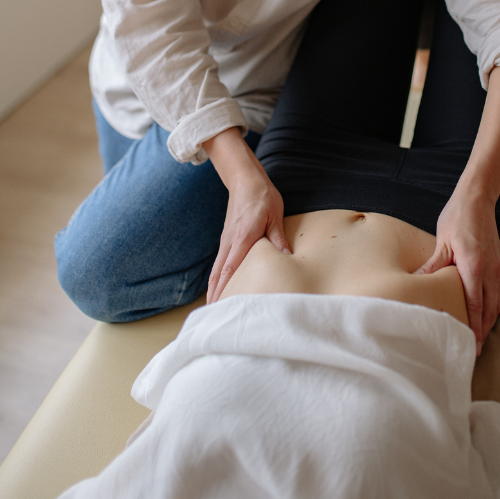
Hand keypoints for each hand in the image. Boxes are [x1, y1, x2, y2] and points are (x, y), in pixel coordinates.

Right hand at [204, 128, 289, 303]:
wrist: (245, 180)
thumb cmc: (262, 197)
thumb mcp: (275, 215)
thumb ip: (278, 238)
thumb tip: (286, 259)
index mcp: (242, 238)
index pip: (231, 268)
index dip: (225, 289)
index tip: (220, 307)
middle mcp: (229, 243)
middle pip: (219, 275)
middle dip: (215, 297)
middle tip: (213, 319)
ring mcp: (225, 242)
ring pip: (217, 271)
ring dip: (214, 290)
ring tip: (214, 311)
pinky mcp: (227, 240)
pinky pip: (219, 264)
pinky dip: (217, 279)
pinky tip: (219, 288)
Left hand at [415, 184, 499, 353]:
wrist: (478, 199)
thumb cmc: (457, 218)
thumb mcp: (442, 242)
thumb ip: (433, 266)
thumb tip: (416, 283)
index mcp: (474, 267)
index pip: (474, 304)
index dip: (472, 326)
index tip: (469, 344)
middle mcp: (490, 271)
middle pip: (488, 309)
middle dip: (481, 331)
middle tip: (473, 352)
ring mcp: (498, 268)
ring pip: (497, 303)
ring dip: (491, 323)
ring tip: (483, 341)